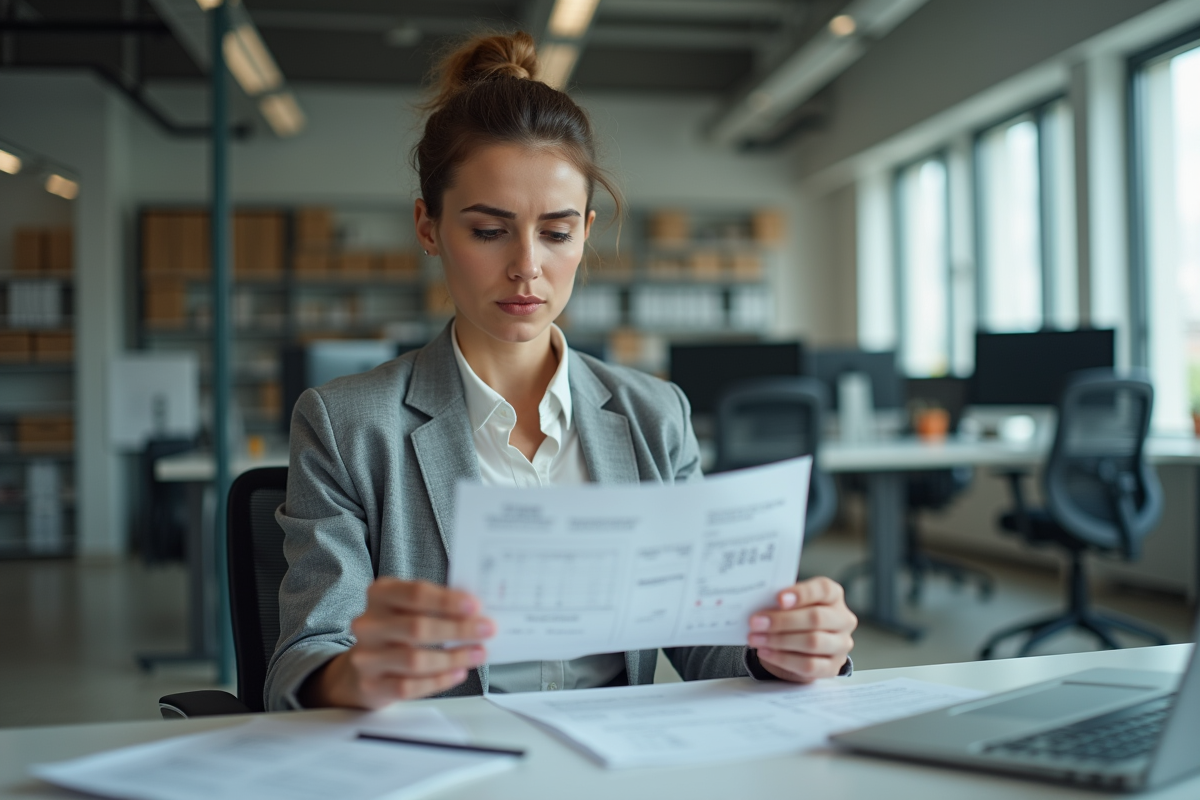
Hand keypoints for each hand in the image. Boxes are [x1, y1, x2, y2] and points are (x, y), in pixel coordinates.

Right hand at [301, 578, 493, 708]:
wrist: (363, 666)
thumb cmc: (396, 631)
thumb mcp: (410, 608)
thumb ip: (438, 605)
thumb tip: (476, 611)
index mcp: (380, 595)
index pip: (415, 594)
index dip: (447, 601)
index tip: (475, 606)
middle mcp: (369, 624)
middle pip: (417, 627)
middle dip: (458, 630)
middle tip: (486, 630)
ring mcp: (367, 657)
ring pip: (415, 660)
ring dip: (453, 657)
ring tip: (478, 653)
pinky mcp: (371, 686)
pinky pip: (409, 687)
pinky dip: (439, 680)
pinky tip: (458, 672)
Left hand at [747, 577, 855, 682]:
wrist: (800, 646)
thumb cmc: (794, 616)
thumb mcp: (791, 603)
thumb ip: (782, 601)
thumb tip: (760, 605)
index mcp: (834, 596)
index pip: (823, 590)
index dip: (801, 593)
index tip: (778, 598)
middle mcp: (843, 619)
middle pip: (816, 618)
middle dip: (782, 621)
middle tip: (756, 622)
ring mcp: (841, 644)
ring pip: (813, 642)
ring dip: (779, 641)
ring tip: (756, 639)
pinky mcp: (833, 667)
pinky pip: (809, 665)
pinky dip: (783, 659)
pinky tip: (766, 652)